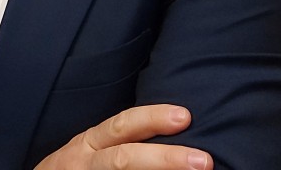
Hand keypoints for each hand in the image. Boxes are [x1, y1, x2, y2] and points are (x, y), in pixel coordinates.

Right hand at [35, 104, 212, 169]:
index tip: (186, 116)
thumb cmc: (76, 167)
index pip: (123, 126)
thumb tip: (176, 128)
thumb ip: (122, 141)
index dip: (152, 119)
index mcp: (91, 142)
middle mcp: (87, 161)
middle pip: (124, 158)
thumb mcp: (92, 148)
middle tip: (204, 160)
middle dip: (165, 158)